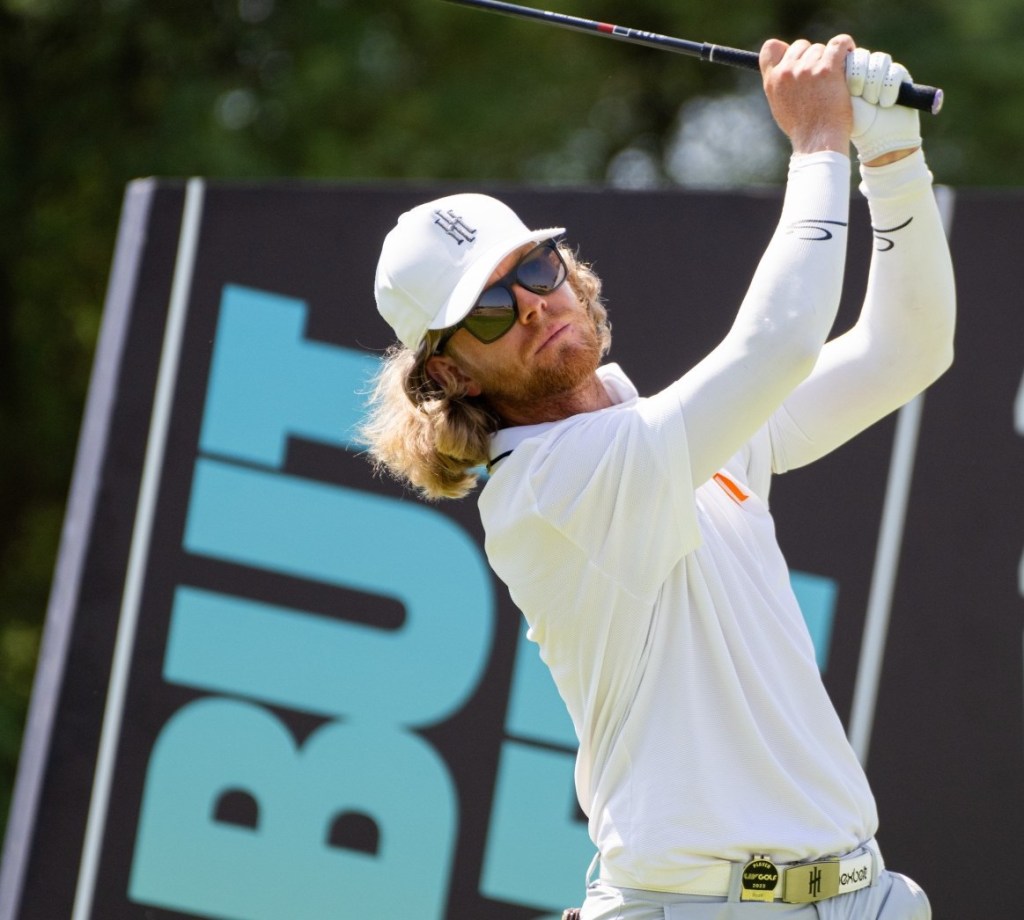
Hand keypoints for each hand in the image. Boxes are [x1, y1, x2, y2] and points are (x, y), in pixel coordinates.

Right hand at [761, 34, 854, 154]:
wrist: (817, 141)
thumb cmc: (802, 129)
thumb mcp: (780, 107)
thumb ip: (780, 86)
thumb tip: (786, 70)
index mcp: (773, 80)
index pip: (771, 47)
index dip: (785, 50)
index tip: (797, 59)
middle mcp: (787, 71)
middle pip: (801, 46)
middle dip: (811, 57)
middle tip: (821, 74)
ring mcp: (807, 69)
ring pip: (821, 48)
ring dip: (829, 58)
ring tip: (835, 76)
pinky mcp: (827, 69)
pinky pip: (839, 44)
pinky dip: (846, 46)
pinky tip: (849, 54)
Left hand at [846, 48, 921, 164]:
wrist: (880, 142)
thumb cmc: (856, 125)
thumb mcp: (840, 102)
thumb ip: (835, 81)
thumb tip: (832, 62)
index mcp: (848, 75)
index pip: (848, 56)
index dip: (848, 69)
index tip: (846, 88)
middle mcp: (866, 71)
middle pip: (862, 55)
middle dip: (859, 76)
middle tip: (857, 94)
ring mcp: (884, 73)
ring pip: (879, 60)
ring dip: (874, 82)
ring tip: (872, 102)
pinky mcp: (901, 77)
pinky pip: (895, 71)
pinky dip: (889, 88)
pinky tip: (885, 103)